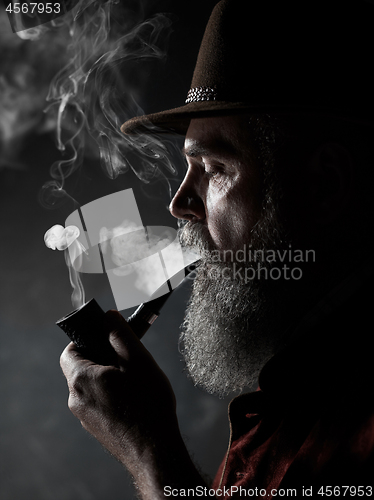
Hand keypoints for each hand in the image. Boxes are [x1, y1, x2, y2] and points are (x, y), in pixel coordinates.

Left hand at [60, 310, 206, 498]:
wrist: (154, 452)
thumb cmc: (147, 405)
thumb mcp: (137, 359)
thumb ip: (119, 333)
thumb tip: (108, 317)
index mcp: (80, 379)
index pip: (70, 350)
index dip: (87, 339)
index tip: (107, 337)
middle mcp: (76, 399)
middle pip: (81, 367)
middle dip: (103, 357)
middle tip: (128, 358)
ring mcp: (85, 417)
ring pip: (91, 385)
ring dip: (109, 376)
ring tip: (135, 380)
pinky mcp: (96, 428)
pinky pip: (98, 401)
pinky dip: (112, 394)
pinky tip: (135, 399)